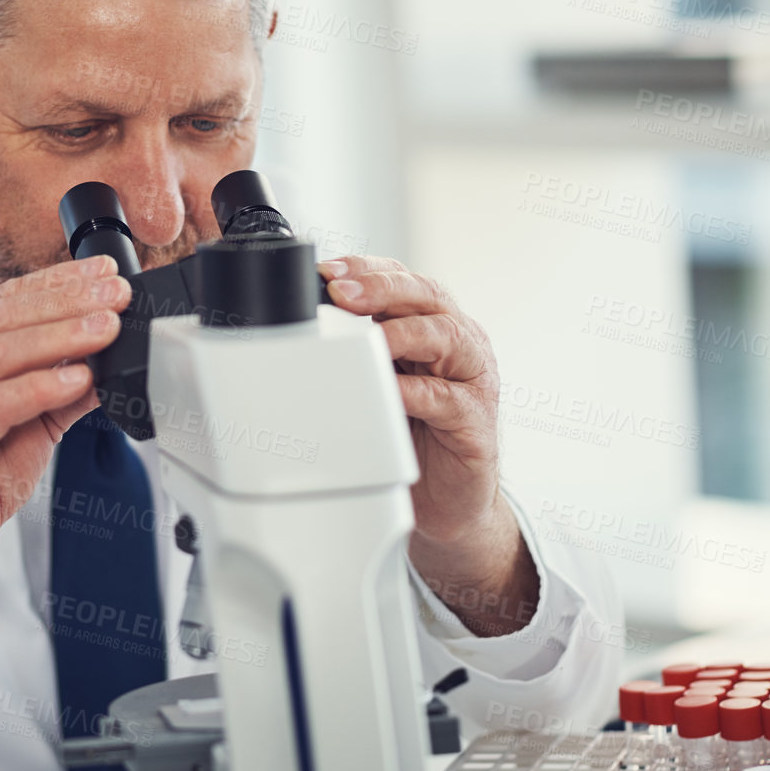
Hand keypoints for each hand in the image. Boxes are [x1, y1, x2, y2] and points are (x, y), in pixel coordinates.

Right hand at [0, 255, 128, 685]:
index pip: (4, 301)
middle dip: (66, 300)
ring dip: (60, 336)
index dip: (57, 283)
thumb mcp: (26, 427)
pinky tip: (76, 379)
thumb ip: (60, 392)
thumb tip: (108, 364)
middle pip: (3, 316)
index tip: (104, 275)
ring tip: (106, 329)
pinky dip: (40, 387)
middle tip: (115, 295)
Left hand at [317, 256, 536, 635]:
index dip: (365, 269)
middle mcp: (456, 342)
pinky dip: (414, 391)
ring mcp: (471, 378)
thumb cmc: (410, 435)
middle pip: (425, 295)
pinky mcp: (474, 420)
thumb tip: (294, 330)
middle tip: (342, 292)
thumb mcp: (376, 384)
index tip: (326, 271)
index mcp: (429, 323)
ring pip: (444, 335)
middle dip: (381, 288)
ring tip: (369, 337)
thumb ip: (352, 353)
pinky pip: (445, 398)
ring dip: (403, 331)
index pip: (400, 278)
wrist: (446, 501)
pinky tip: (389, 391)